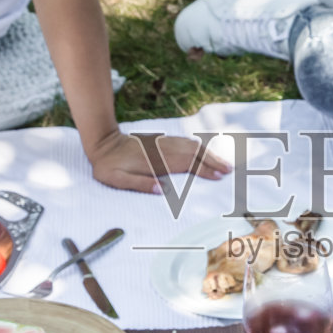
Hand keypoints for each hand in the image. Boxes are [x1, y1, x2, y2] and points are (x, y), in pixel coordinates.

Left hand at [87, 130, 231, 193]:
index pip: (187, 164)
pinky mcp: (161, 142)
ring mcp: (163, 144)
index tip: (218, 176)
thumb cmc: (109, 166)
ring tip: (223, 163)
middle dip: (213, 161)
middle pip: (195, 153)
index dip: (204, 170)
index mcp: (157, 162)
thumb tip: (161, 190)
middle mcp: (164, 151)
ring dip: (209, 154)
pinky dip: (199, 147)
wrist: (103, 144)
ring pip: (192, 146)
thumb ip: (139, 184)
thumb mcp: (117, 179)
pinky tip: (205, 152)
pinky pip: (185, 143)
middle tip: (229, 170)